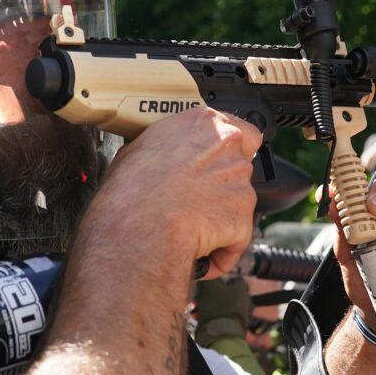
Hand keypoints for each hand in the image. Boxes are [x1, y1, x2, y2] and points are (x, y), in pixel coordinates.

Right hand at [87, 107, 261, 277]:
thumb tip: (157, 158)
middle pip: (241, 166)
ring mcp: (240, 180)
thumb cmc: (131, 189)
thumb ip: (165, 147)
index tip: (217, 164)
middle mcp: (228, 146)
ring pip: (239, 202)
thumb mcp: (137, 150)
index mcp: (202, 123)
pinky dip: (223, 247)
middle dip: (225, 185)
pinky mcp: (244, 215)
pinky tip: (200, 251)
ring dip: (221, 216)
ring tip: (192, 228)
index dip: (229, 152)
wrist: (140, 224)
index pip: (239, 130)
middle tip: (199, 199)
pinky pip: (237, 236)